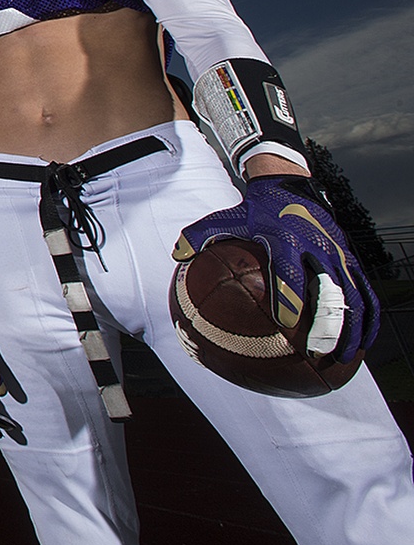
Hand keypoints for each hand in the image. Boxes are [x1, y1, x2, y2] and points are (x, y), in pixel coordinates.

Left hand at [175, 176, 378, 361]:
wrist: (291, 187)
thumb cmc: (254, 210)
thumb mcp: (226, 217)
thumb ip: (200, 234)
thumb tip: (176, 255)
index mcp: (284, 239)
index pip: (289, 272)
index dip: (289, 297)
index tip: (286, 324)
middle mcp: (316, 247)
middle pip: (330, 291)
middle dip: (328, 323)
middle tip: (320, 352)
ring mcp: (337, 254)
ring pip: (354, 295)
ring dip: (353, 327)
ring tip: (344, 357)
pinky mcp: (351, 258)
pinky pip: (365, 290)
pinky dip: (368, 317)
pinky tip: (364, 342)